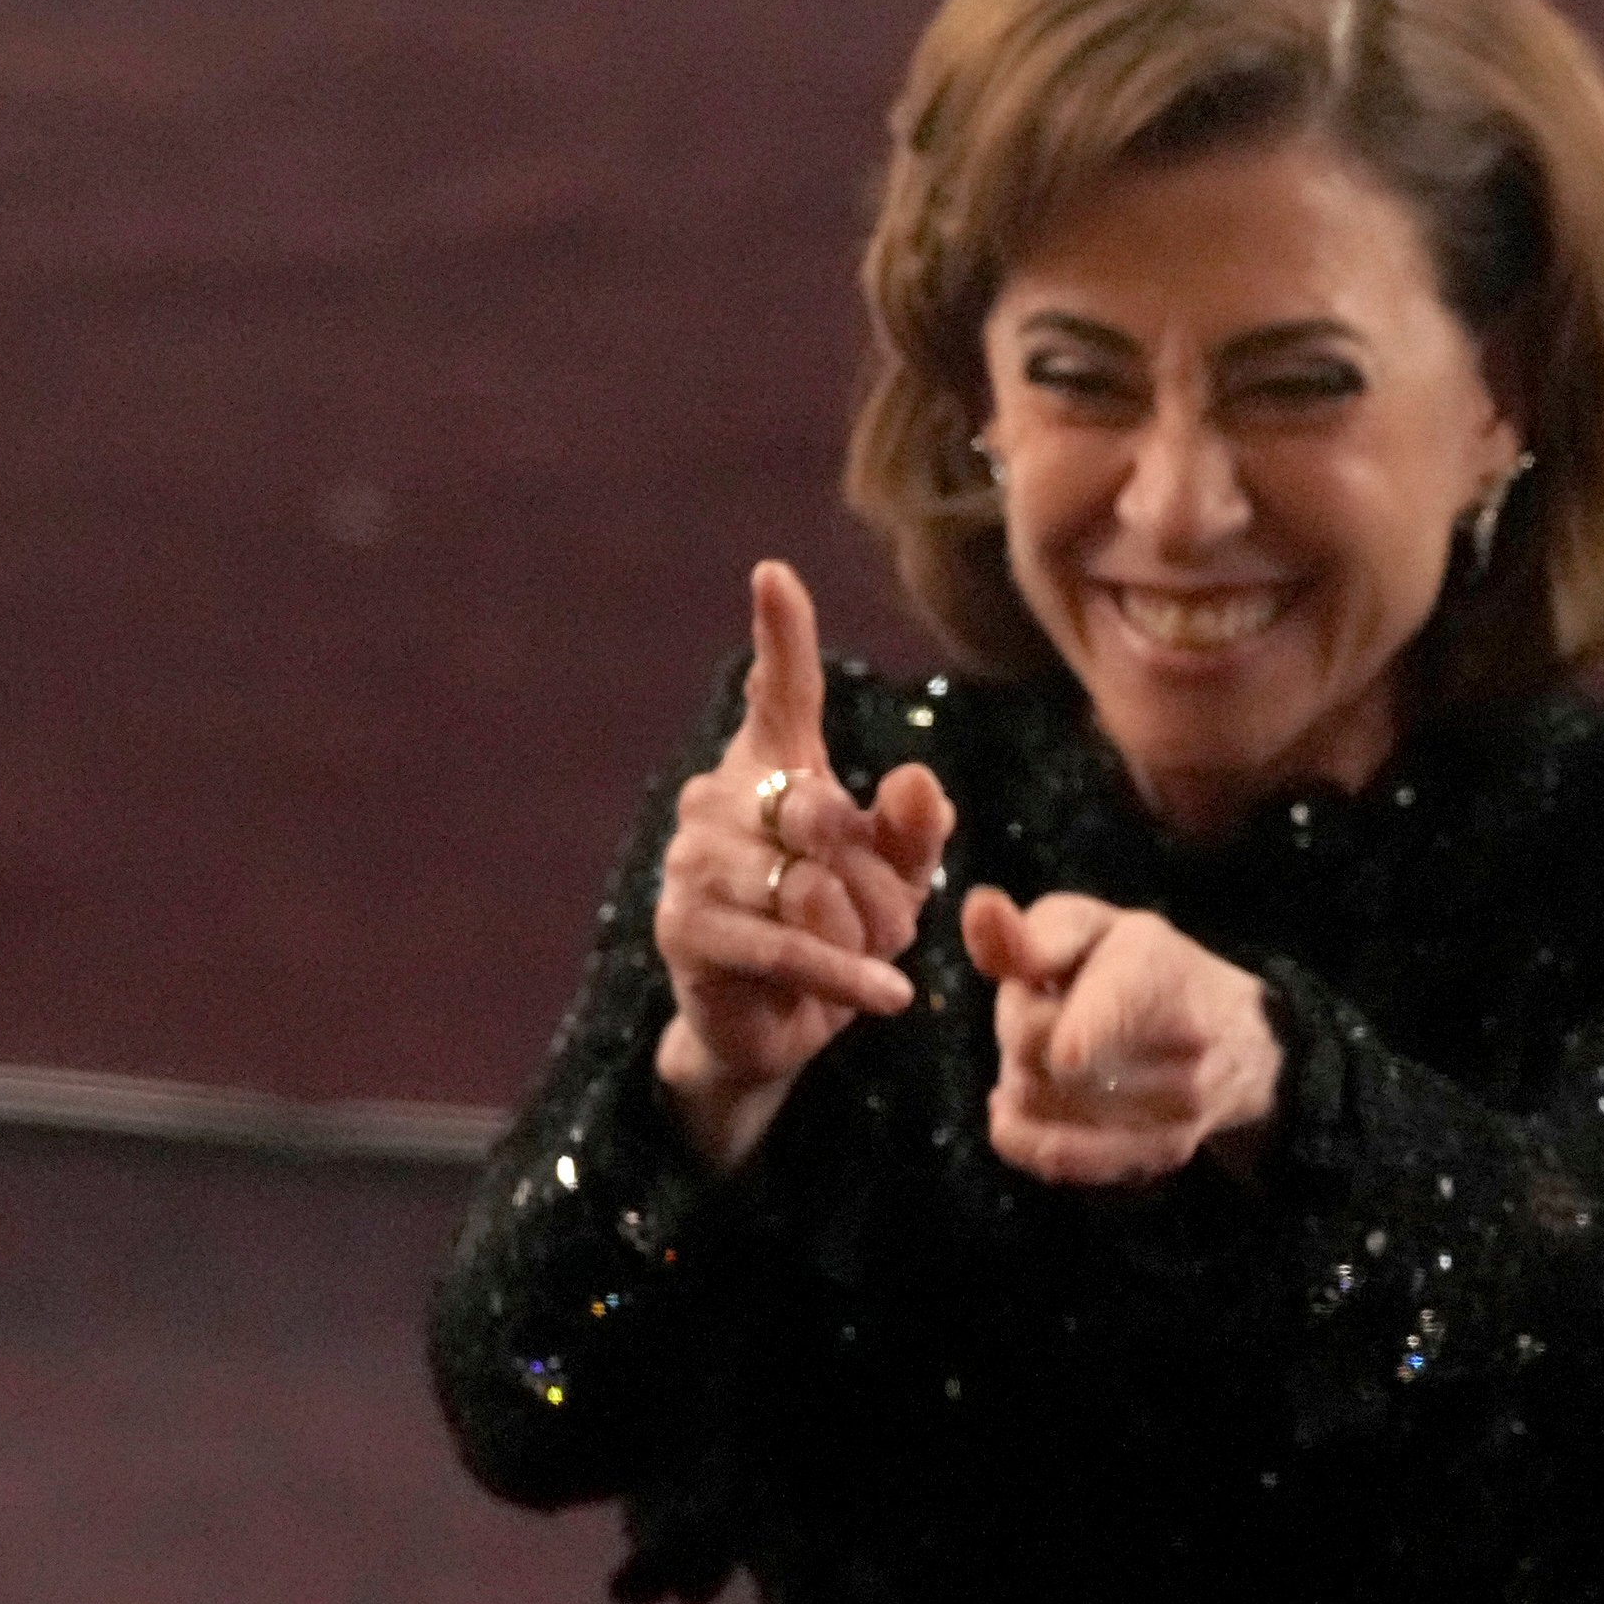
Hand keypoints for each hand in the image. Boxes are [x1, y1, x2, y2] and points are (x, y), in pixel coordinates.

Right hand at [651, 560, 956, 1168]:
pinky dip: (846, 975)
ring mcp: (692, 861)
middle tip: (901, 926)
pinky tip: (889, 996)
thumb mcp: (894, 880)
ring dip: (865, 935)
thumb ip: (914, 831)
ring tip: (878, 962)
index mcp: (768, 769)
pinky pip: (787, 943)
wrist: (771, 1029)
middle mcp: (718, 799)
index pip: (778, 693)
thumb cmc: (835, 934)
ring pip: (810, 885)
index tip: (776, 575)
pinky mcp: (686, 928)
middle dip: (880, 879)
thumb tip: (917, 777)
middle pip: (824, 813)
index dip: (780, 636)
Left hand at [959, 886, 1279, 1185]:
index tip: (1068, 1054)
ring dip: (1020, 1078)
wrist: (1240, 1040)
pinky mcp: (1158, 1156)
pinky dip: (1019, 1136)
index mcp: (1157, 973)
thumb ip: (1035, 931)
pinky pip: (1059, 1161)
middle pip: (1040, 1053)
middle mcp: (1179, 1047)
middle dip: (1016, 1028)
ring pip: (1040, 1105)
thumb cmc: (1148, 971)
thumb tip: (980, 909)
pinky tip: (1012, 1110)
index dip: (1087, 1033)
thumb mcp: (1097, 930)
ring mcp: (1175, 1111)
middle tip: (1045, 1011)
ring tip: (1049, 1053)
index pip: (1118, 1011)